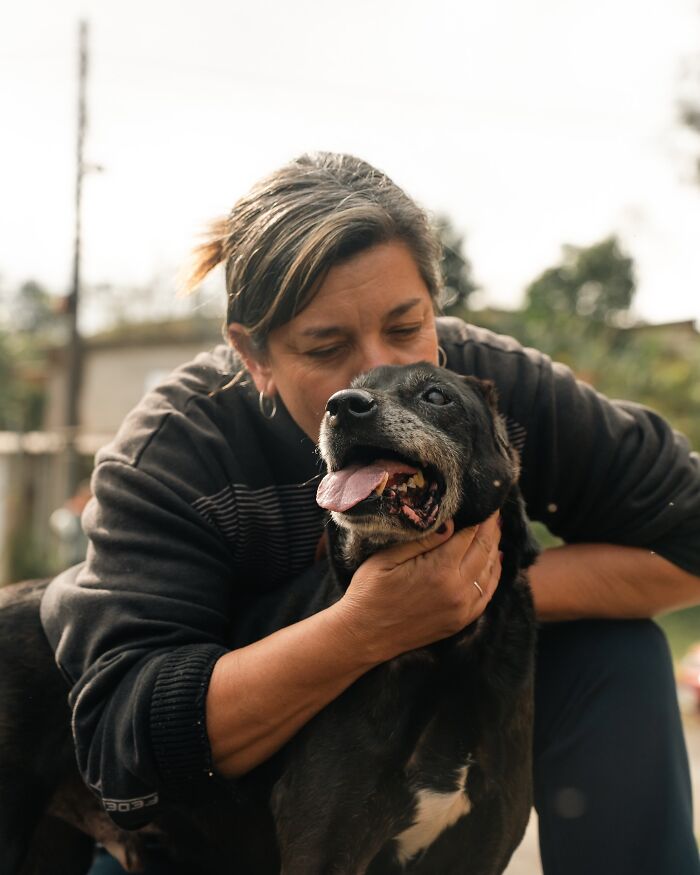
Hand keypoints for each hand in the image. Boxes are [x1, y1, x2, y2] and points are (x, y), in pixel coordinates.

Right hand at [337, 512, 501, 663]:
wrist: (364, 635)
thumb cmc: (369, 591)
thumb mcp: (388, 557)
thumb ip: (423, 539)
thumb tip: (452, 522)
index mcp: (440, 569)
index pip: (471, 535)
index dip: (481, 517)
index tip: (487, 503)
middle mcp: (458, 589)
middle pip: (484, 550)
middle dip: (491, 529)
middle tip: (494, 512)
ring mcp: (462, 608)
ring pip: (490, 571)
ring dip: (494, 549)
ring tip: (494, 531)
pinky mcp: (461, 621)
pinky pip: (487, 593)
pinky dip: (494, 574)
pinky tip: (494, 562)